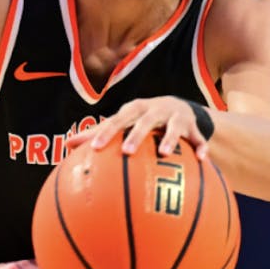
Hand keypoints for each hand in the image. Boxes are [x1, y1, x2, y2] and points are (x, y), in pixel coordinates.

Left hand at [65, 96, 209, 158]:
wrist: (179, 109)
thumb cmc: (140, 121)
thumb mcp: (121, 123)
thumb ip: (96, 134)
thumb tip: (66, 145)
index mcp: (133, 111)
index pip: (116, 121)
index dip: (105, 133)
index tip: (94, 148)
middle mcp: (153, 111)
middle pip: (143, 121)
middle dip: (135, 134)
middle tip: (127, 151)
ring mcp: (175, 117)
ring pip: (173, 127)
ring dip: (168, 138)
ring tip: (164, 153)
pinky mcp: (194, 127)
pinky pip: (198, 138)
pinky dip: (200, 147)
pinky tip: (202, 159)